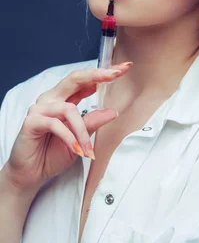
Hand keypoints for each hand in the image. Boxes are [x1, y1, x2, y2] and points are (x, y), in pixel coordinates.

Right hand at [3, 63, 131, 192]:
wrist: (32, 174)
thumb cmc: (54, 154)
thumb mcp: (80, 138)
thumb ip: (93, 122)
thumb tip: (113, 111)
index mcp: (64, 99)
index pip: (85, 81)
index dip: (104, 73)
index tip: (124, 67)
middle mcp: (52, 98)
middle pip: (75, 78)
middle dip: (97, 75)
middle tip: (115, 74)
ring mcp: (40, 108)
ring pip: (69, 109)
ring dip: (82, 131)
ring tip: (88, 149)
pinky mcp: (31, 121)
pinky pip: (55, 124)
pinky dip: (69, 137)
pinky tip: (76, 149)